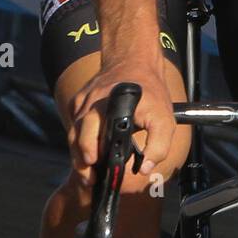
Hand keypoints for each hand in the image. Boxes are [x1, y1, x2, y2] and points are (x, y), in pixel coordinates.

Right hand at [66, 56, 174, 187]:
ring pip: (72, 134)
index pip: (92, 140)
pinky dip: (79, 138)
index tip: (97, 172)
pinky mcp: (77, 100)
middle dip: (82, 161)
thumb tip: (142, 169)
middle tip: (91, 177)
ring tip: (90, 169)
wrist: (134, 60)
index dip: (92, 158)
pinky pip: (74, 124)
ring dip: (79, 153)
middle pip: (76, 139)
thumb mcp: (164, 120)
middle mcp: (90, 104)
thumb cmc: (150, 92)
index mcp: (109, 109)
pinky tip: (91, 147)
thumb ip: (158, 147)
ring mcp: (81, 101)